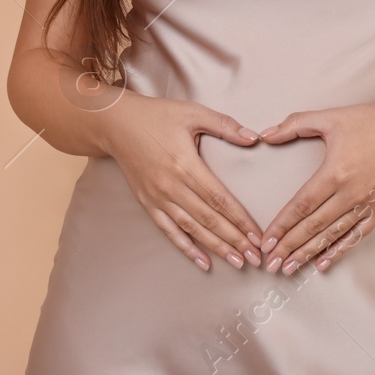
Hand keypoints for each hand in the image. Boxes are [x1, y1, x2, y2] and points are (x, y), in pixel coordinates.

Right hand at [102, 93, 265, 271]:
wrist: (117, 124)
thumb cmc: (157, 116)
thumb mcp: (193, 113)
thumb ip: (225, 125)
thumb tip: (254, 138)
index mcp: (185, 164)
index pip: (219, 198)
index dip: (240, 219)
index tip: (257, 235)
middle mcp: (171, 185)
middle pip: (208, 218)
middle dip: (235, 240)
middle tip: (256, 257)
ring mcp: (157, 197)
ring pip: (191, 228)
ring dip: (216, 248)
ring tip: (237, 262)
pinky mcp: (147, 203)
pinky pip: (169, 230)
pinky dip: (186, 248)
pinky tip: (203, 261)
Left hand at [255, 100, 374, 274]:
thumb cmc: (371, 121)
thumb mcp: (330, 117)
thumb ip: (295, 124)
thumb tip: (267, 134)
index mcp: (335, 172)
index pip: (301, 205)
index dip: (282, 225)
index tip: (267, 241)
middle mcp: (350, 193)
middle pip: (313, 226)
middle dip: (289, 247)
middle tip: (272, 263)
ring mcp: (366, 204)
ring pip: (332, 235)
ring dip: (309, 253)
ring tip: (290, 268)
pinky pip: (356, 235)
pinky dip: (339, 249)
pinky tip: (323, 262)